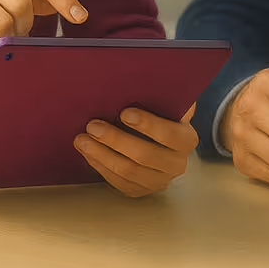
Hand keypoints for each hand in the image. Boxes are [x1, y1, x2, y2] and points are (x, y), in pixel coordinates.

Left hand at [74, 105, 197, 197]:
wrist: (165, 145)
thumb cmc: (163, 117)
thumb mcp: (170, 104)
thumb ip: (166, 95)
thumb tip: (151, 77)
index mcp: (186, 140)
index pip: (169, 135)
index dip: (148, 125)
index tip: (124, 113)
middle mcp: (176, 164)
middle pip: (144, 155)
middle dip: (115, 140)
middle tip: (93, 126)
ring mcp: (158, 181)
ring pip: (128, 171)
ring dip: (101, 155)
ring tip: (82, 140)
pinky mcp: (140, 190)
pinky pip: (118, 182)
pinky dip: (100, 166)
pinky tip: (88, 153)